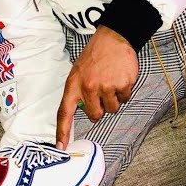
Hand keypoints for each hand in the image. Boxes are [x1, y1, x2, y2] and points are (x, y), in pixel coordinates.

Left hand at [55, 25, 138, 149]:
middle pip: (96, 115)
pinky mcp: (122, 84)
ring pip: (113, 109)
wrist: (114, 38)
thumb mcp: (78, 71)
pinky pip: (125, 99)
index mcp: (74, 84)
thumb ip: (78, 91)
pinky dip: (125, 91)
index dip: (62, 132)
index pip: (64, 113)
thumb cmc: (95, 55)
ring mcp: (106, 86)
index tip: (60, 147)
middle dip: (100, 108)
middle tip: (102, 92)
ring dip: (114, 99)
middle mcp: (88, 87)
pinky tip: (121, 77)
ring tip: (111, 81)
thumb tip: (82, 111)